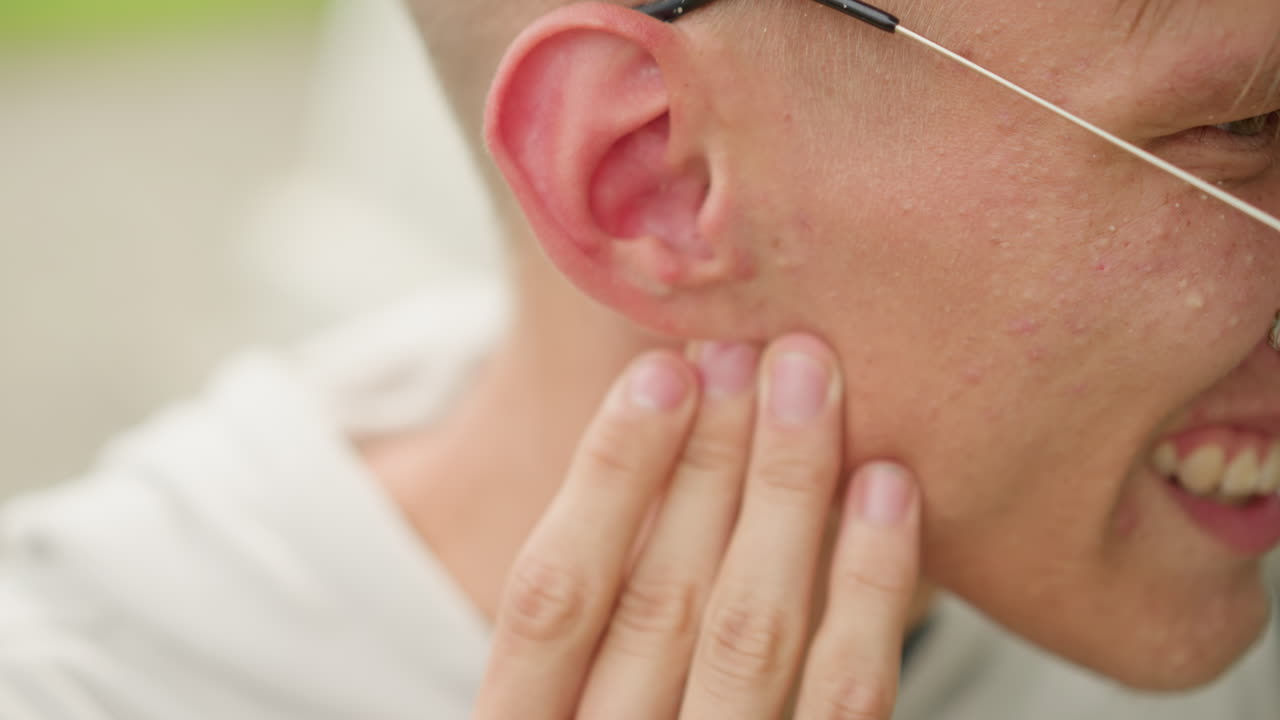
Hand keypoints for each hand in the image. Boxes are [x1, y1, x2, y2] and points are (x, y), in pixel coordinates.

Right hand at [472, 334, 920, 718]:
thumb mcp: (561, 711)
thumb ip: (589, 626)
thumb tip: (651, 441)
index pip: (549, 598)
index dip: (605, 478)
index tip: (658, 373)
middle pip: (660, 599)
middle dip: (710, 460)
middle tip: (753, 350)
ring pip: (753, 635)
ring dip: (789, 496)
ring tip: (814, 385)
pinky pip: (848, 698)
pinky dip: (870, 588)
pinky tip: (888, 494)